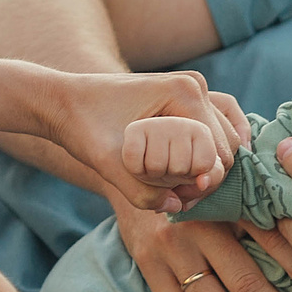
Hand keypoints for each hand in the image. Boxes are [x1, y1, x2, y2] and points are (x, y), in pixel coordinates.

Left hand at [41, 69, 247, 213]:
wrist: (65, 102)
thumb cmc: (83, 126)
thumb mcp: (107, 163)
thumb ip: (141, 193)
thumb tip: (176, 205)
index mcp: (183, 93)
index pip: (218, 152)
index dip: (202, 183)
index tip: (177, 201)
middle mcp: (195, 85)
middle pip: (227, 146)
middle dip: (206, 176)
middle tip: (177, 197)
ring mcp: (192, 87)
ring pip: (224, 138)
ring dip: (208, 165)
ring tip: (178, 187)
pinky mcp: (186, 95)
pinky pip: (218, 122)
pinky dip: (214, 146)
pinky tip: (202, 170)